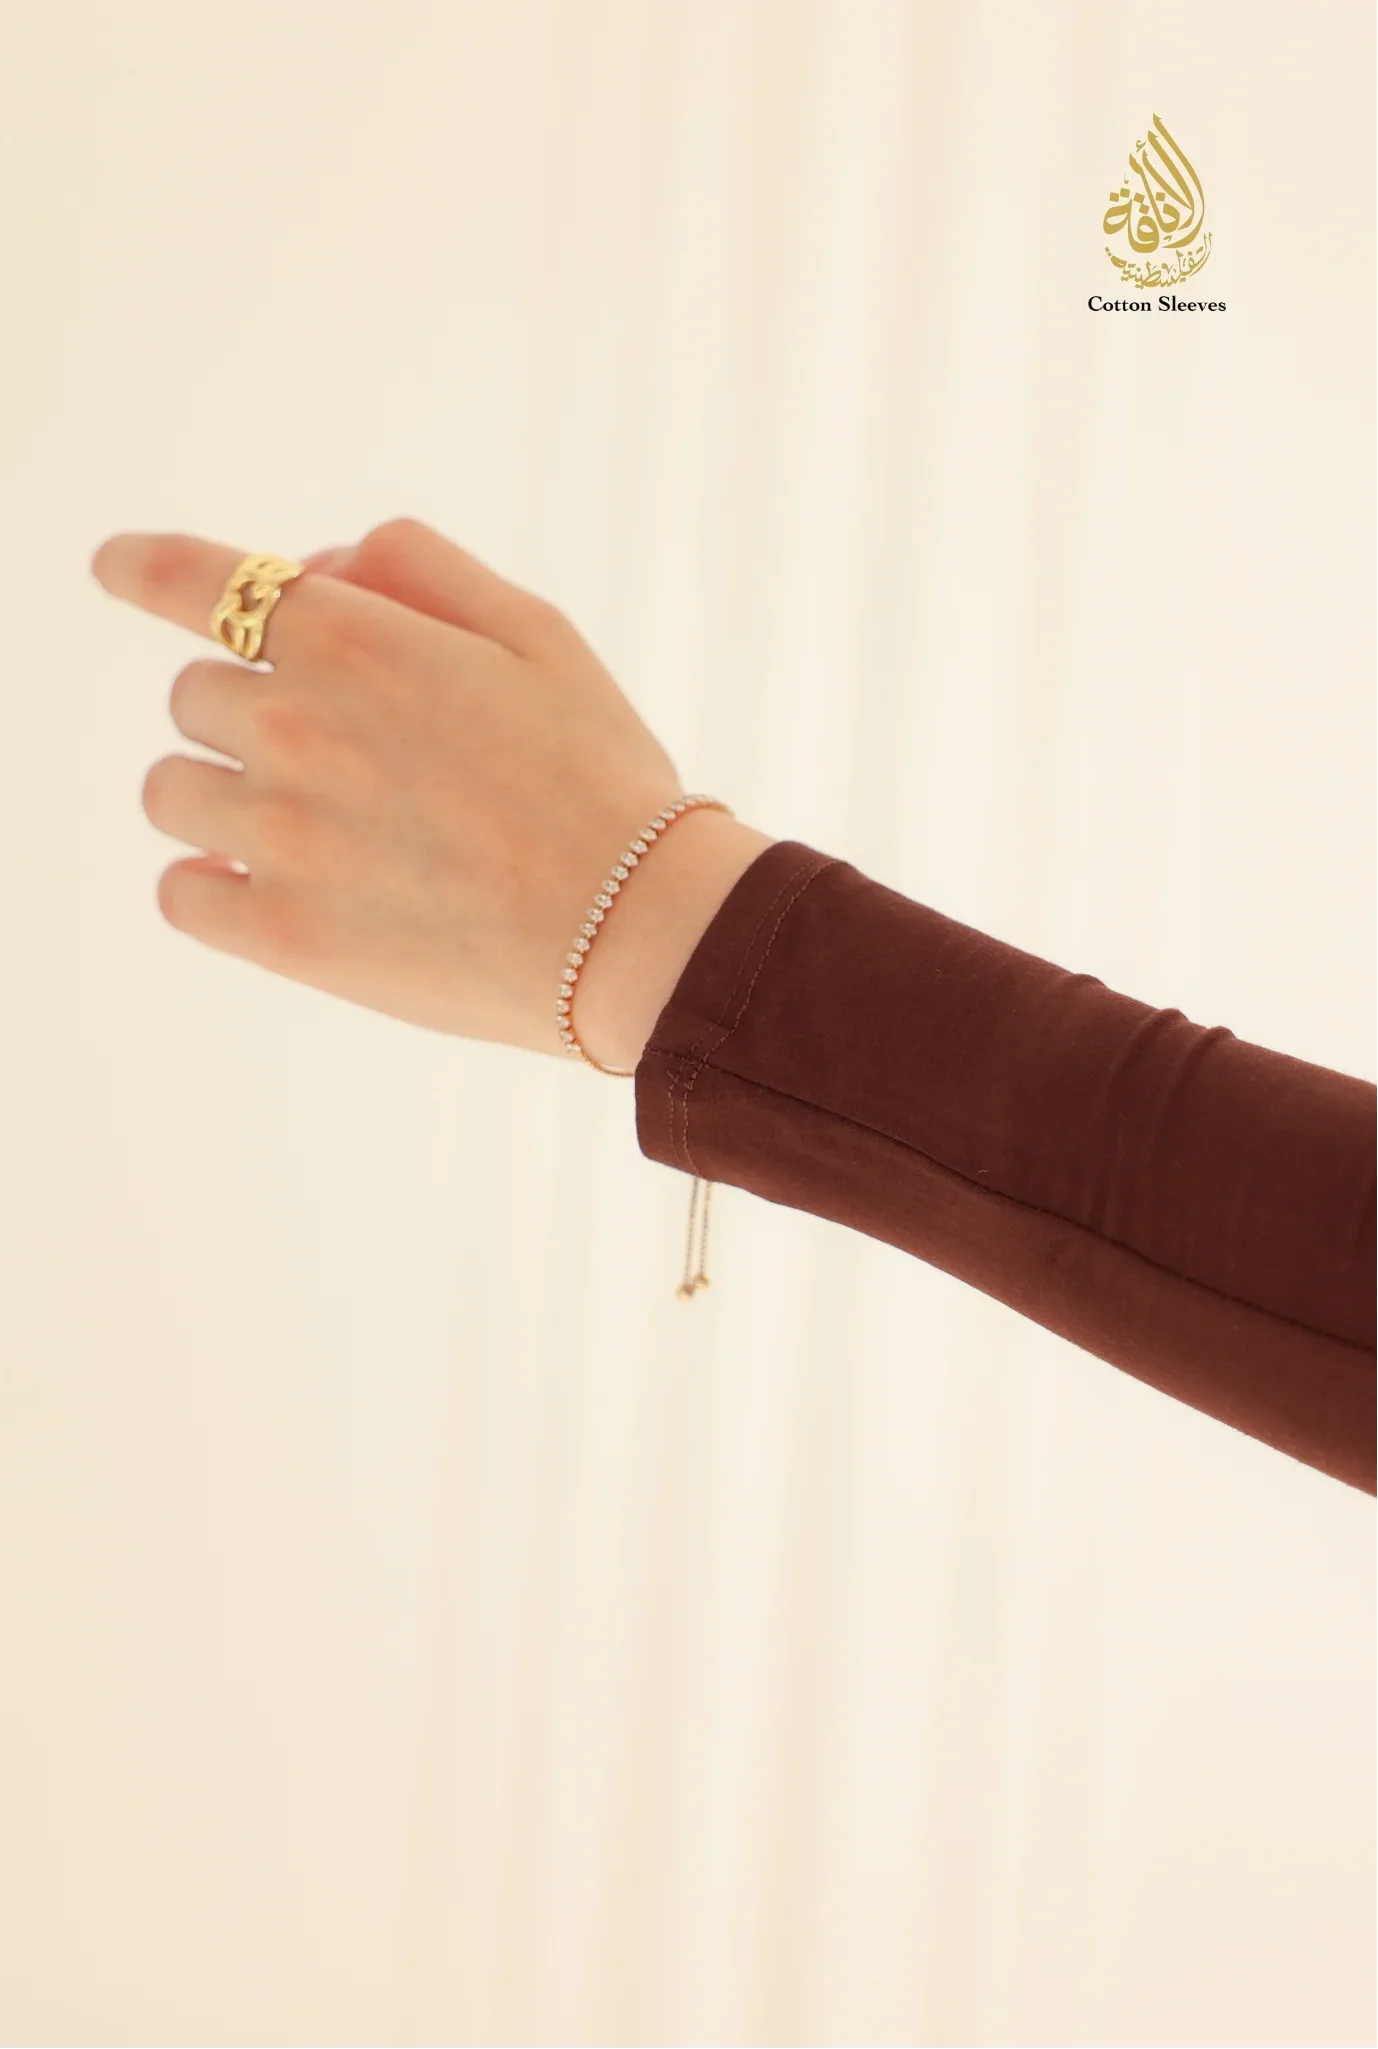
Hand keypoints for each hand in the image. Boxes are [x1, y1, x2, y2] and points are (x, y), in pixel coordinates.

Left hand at [92, 517, 773, 1066]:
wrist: (635, 931)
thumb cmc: (599, 778)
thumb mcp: (536, 631)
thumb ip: (419, 569)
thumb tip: (318, 570)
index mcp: (353, 640)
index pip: (192, 580)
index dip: (143, 568)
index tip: (117, 568)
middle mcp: (294, 727)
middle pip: (194, 696)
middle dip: (250, 709)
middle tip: (344, 757)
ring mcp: (278, 836)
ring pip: (171, 792)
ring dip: (221, 796)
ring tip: (312, 829)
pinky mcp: (281, 933)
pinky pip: (179, 894)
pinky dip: (210, 886)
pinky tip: (273, 888)